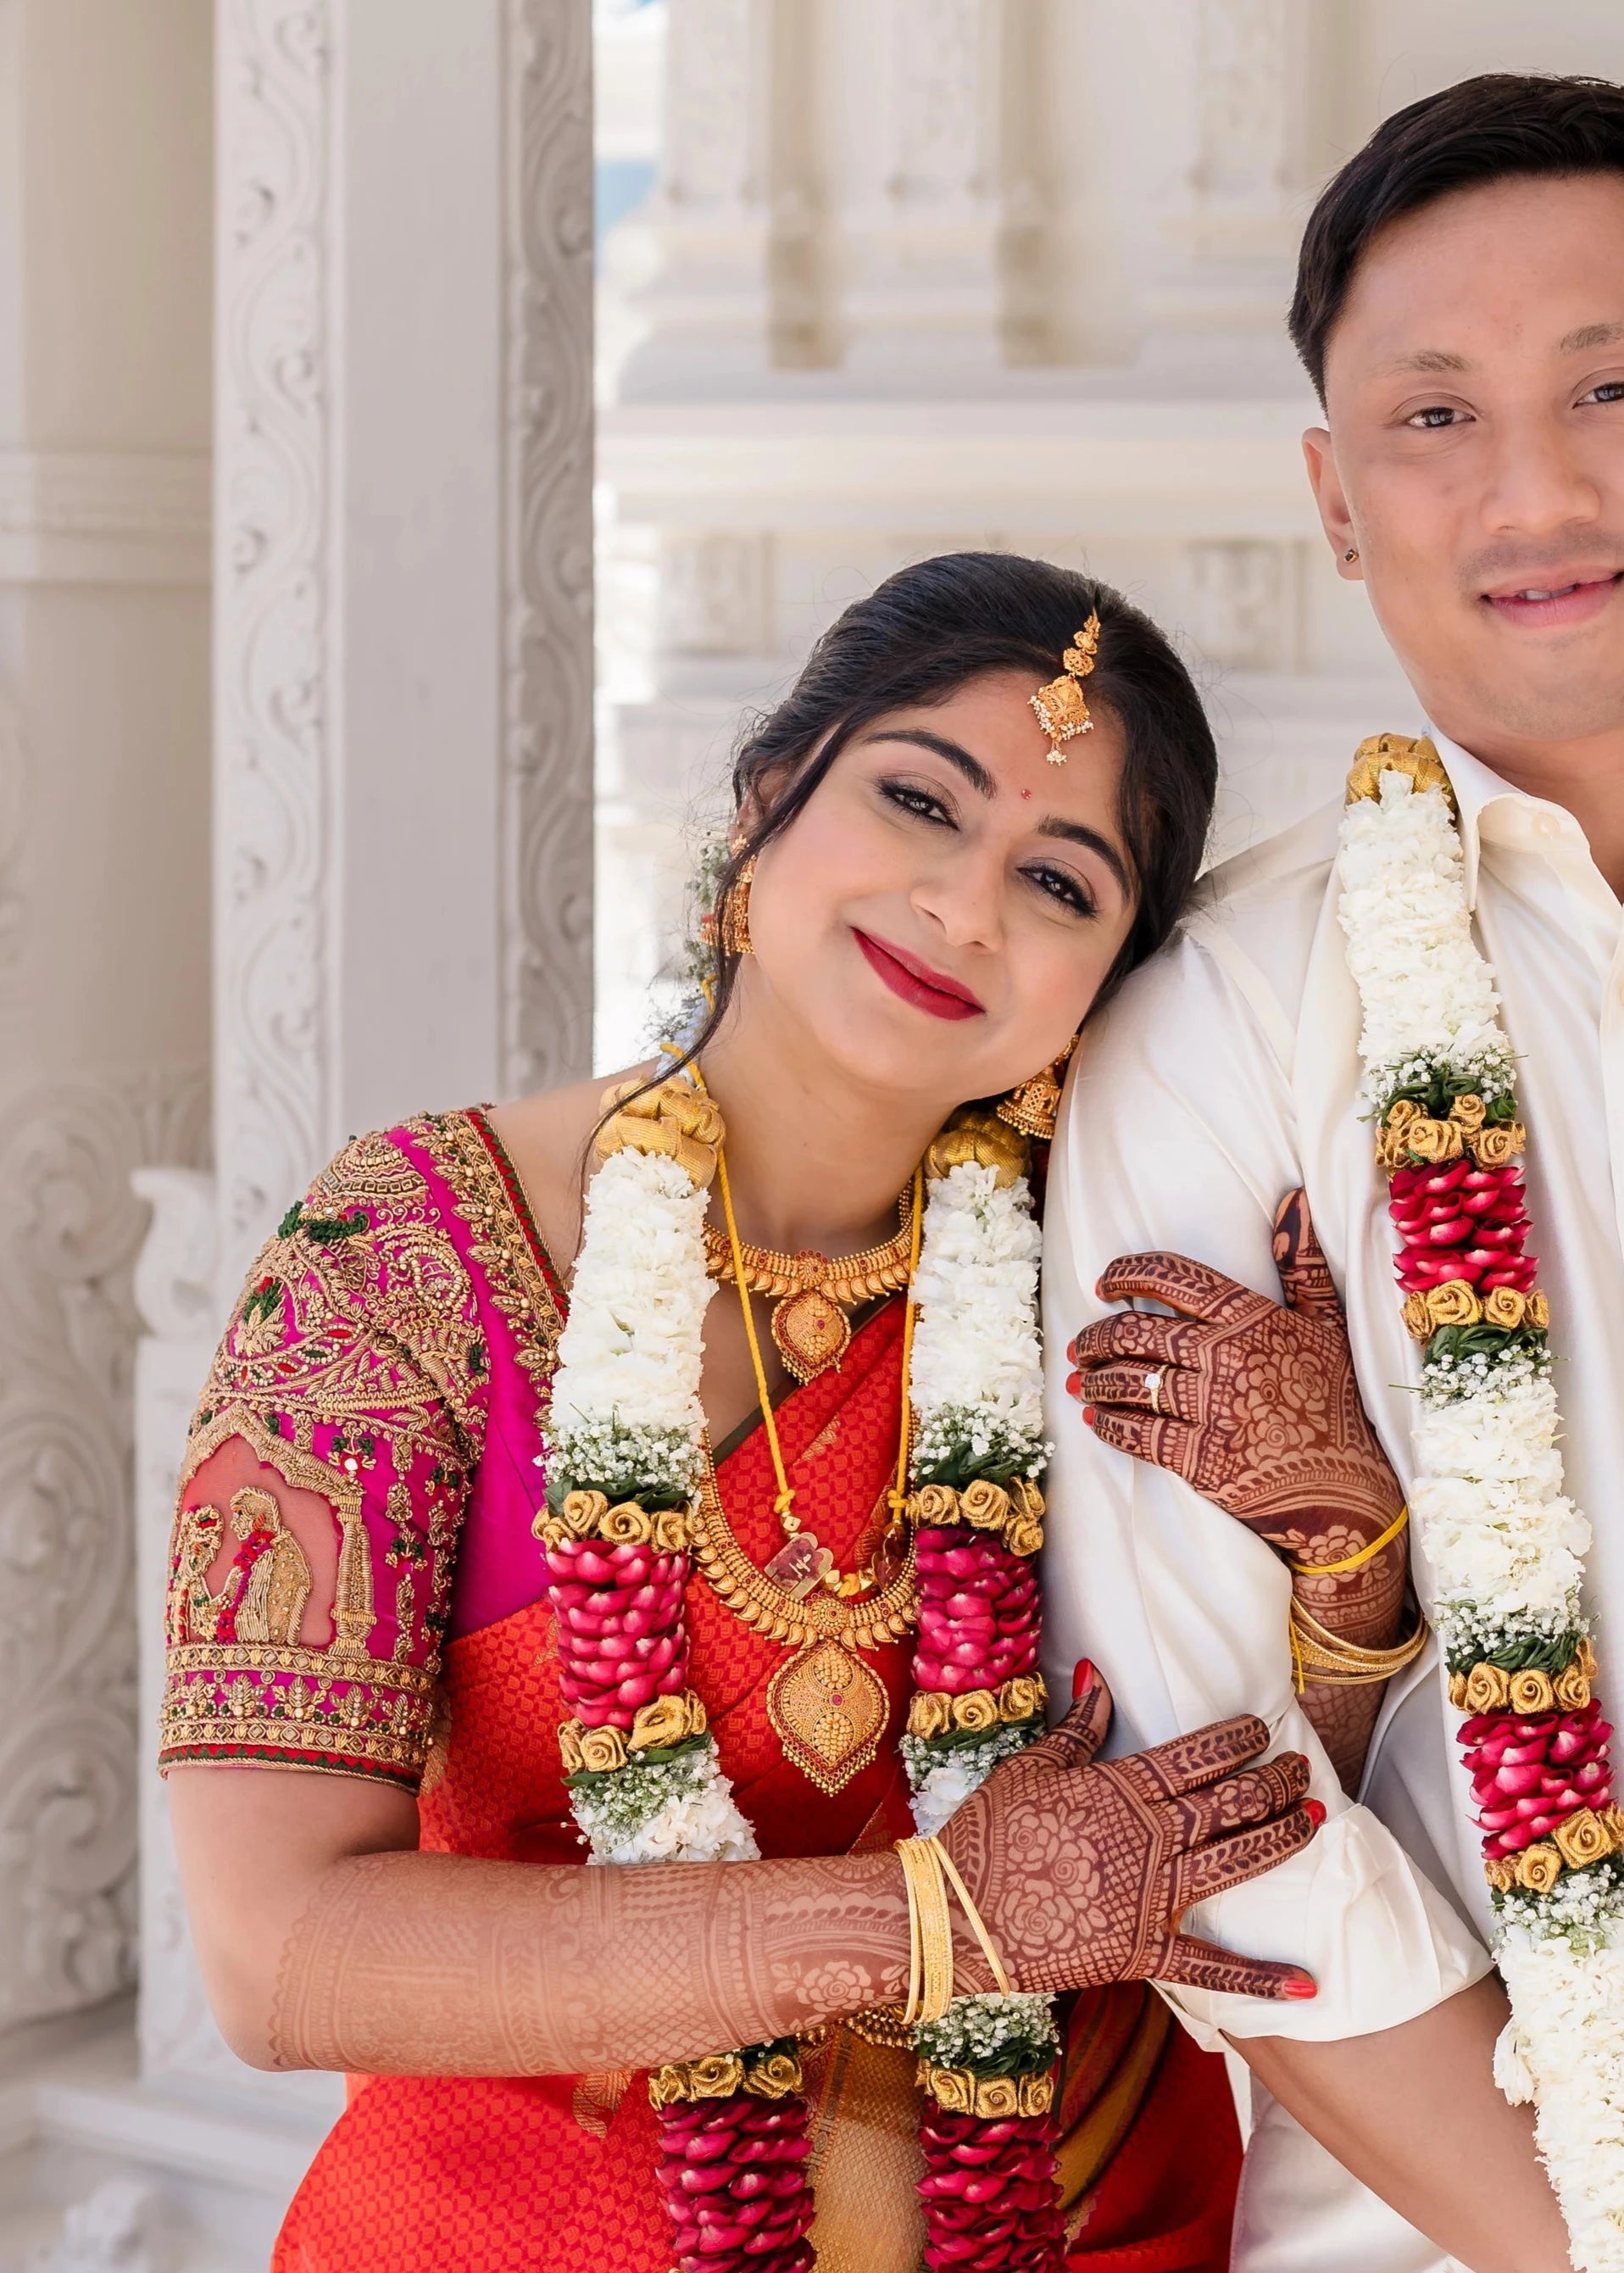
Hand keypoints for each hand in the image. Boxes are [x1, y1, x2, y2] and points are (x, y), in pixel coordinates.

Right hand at [938, 1666, 1320, 1999]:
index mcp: (1120, 1790)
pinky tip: (1307, 1985)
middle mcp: (1148, 1839)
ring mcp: (1151, 1898)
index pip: (1195, 1756)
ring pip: (1236, 1862)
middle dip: (1274, 1782)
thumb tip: (1100, 1672)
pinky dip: (1260, 1979)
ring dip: (1281, 1840)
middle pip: (1230, 1804)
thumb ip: (1079, 1726)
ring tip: (1315, 1818)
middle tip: (1301, 1768)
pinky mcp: (1143, 1951)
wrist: (958, 1915)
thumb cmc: (987, 1833)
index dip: (1235, 1740)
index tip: (1260, 1729)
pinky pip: (1211, 1969)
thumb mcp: (1030, 1767)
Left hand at [1064, 1189, 1402, 1556]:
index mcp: (1251, 1320)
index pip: (1174, 1279)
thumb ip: (1302, 1263)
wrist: (1346, 1490)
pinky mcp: (1200, 1459)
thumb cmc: (1336, 1401)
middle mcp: (1225, 1359)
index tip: (1104, 1283)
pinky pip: (1136, 1434)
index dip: (1128, 1273)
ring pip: (1129, 1382)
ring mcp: (1211, 1410)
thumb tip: (1296, 1200)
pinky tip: (1096, 1417)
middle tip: (1083, 1340)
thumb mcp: (1328, 1325)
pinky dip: (1108, 1424)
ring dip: (1094, 1378)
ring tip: (1081, 1376)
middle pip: (1135, 1332)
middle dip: (1097, 1334)